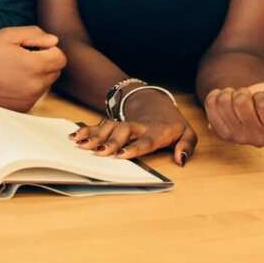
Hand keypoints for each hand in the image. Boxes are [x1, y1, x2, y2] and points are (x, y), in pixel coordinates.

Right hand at [0, 26, 66, 111]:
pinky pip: (35, 95)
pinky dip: (28, 87)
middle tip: (23, 56)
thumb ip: (35, 34)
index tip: (34, 47)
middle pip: (55, 71)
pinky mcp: (22, 109)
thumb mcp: (8, 35)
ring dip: (38, 75)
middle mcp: (35, 86)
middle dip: (45, 62)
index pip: (61, 58)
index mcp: (34, 66)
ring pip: (46, 84)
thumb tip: (54, 41)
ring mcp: (29, 100)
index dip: (50, 50)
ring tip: (15, 69)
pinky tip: (11, 81)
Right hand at [69, 89, 196, 164]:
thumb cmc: (171, 123)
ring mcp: (124, 122)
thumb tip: (181, 160)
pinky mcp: (114, 122)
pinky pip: (100, 125)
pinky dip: (87, 130)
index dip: (135, 147)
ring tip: (82, 145)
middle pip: (124, 131)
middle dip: (111, 141)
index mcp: (157, 130)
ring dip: (96, 136)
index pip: (146, 139)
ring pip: (109, 127)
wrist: (156, 102)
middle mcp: (138, 126)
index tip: (123, 154)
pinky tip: (75, 136)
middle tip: (100, 152)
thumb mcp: (187, 132)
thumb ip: (187, 145)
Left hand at [204, 80, 263, 147]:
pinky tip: (224, 99)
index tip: (261, 99)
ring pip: (223, 102)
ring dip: (229, 93)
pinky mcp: (221, 134)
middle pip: (241, 102)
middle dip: (243, 92)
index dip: (261, 94)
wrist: (249, 110)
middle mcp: (259, 140)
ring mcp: (238, 139)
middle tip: (246, 97)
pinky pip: (210, 105)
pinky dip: (215, 95)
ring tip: (235, 97)